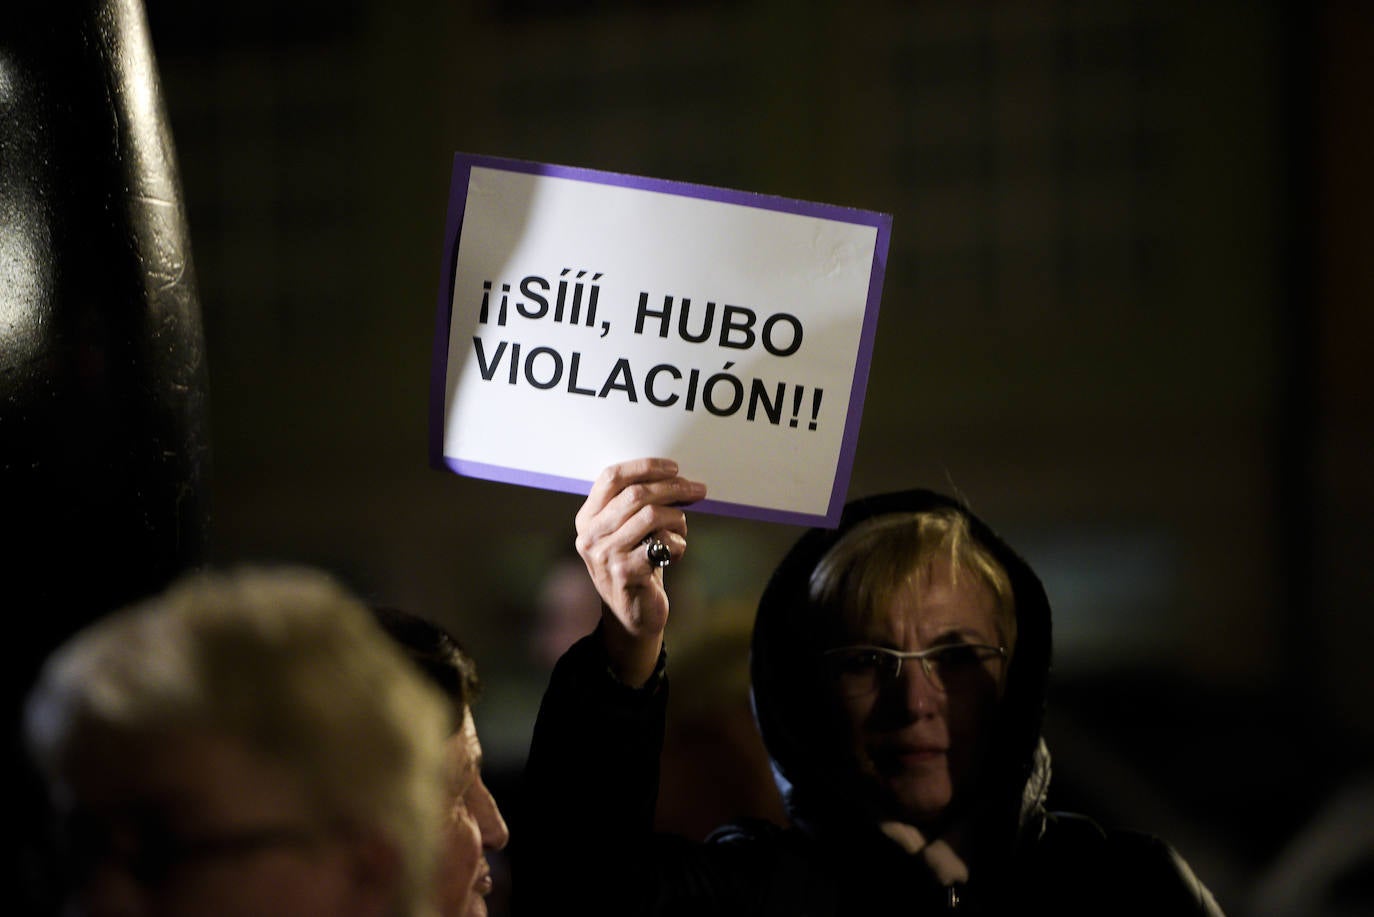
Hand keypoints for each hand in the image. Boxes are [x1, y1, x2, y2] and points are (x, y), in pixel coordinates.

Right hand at [574, 458, 705, 685]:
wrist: (631, 613)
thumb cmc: (635, 563)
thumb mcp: (627, 531)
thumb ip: (638, 505)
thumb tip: (676, 478)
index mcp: (588, 518)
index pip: (611, 477)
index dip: (645, 468)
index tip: (674, 468)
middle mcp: (591, 535)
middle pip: (636, 494)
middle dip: (673, 488)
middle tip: (698, 491)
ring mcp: (606, 555)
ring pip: (652, 515)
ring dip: (677, 519)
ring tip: (682, 530)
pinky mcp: (626, 573)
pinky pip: (663, 543)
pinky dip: (678, 544)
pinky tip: (676, 553)